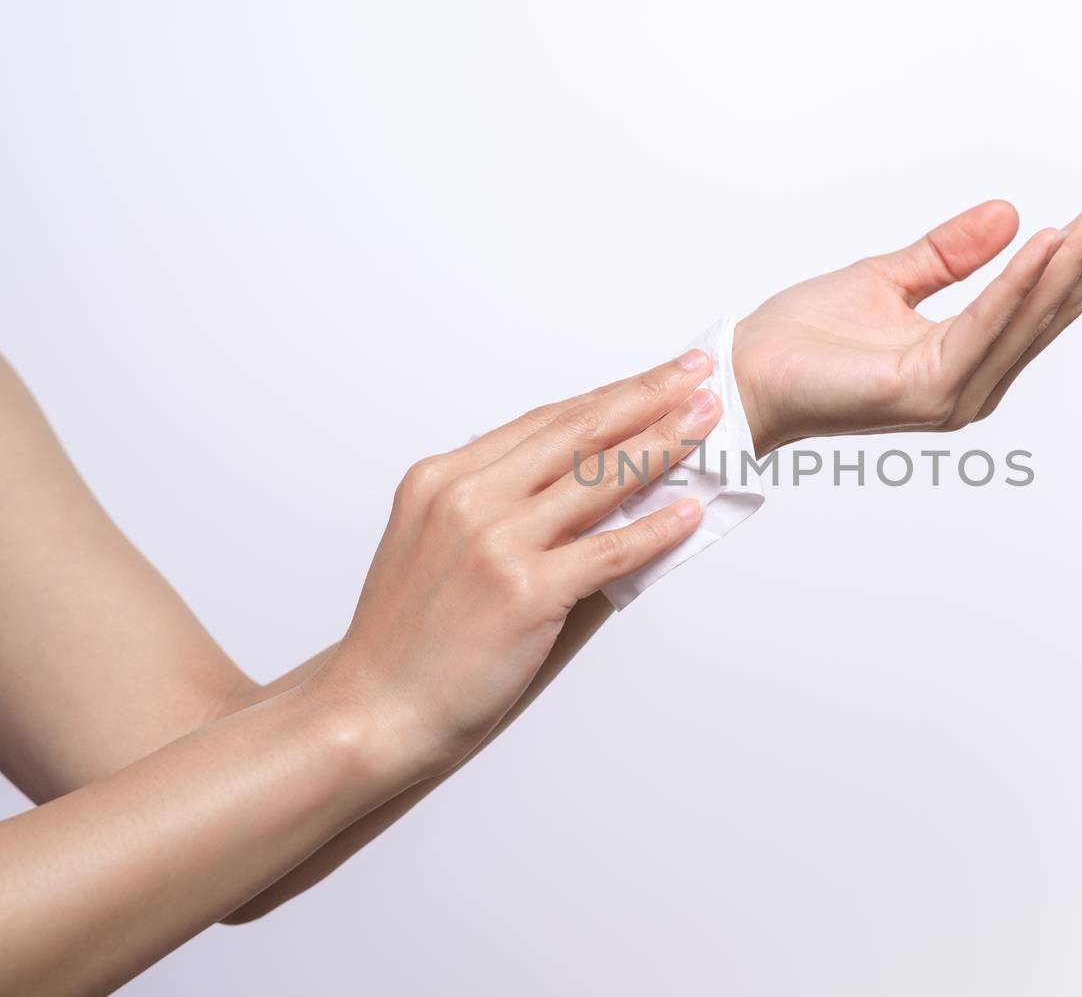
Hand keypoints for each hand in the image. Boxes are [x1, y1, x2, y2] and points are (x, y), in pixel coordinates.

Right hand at [308, 352, 722, 781]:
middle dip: (646, 396)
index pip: (545, 422)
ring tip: (706, 424)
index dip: (607, 396)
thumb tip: (592, 495)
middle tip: (697, 373)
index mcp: (443, 479)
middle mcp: (467, 498)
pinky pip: (608, 551)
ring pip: (599, 479)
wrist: (372, 711)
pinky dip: (656, 529)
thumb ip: (502, 512)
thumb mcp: (437, 547)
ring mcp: (495, 542)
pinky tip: (690, 512)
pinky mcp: (523, 592)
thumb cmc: (408, 641)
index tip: (655, 376)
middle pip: (578, 432)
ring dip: (662, 445)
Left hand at [732, 170, 1081, 453]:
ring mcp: (956, 392)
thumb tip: (1011, 214)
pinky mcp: (928, 391)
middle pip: (1055, 302)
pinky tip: (1047, 243)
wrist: (746, 376)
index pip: (1045, 292)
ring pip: (1031, 313)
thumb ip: (949, 254)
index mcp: (970, 354)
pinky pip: (984, 327)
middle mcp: (975, 380)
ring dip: (1077, 254)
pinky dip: (1017, 285)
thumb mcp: (888, 277)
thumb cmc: (804, 339)